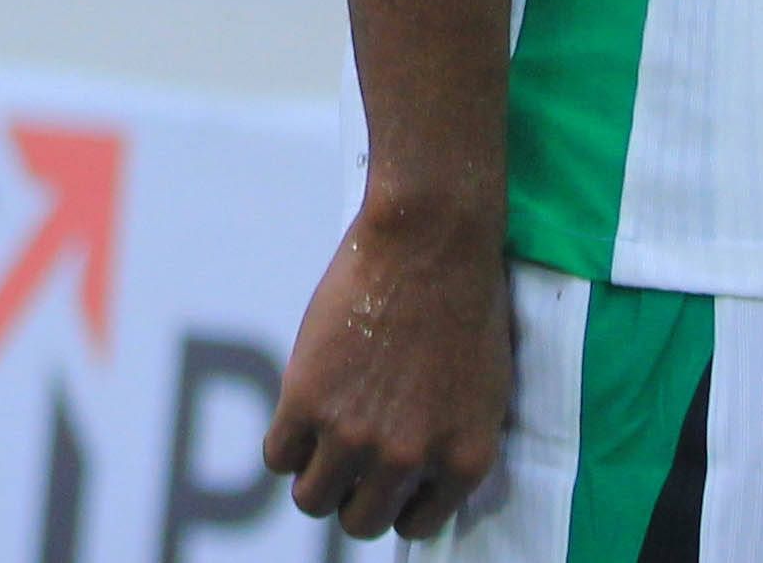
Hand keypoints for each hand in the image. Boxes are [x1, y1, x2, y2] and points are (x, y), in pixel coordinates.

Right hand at [264, 201, 512, 540]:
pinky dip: (286, 441)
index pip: (415, 524)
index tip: (385, 479)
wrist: (431, 238)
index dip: (396, 501)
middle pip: (360, 521)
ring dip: (313, 475)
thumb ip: (451, 443)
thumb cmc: (466, 299)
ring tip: (320, 438)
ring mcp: (355, 435)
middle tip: (349, 459)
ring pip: (312, 499)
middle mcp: (409, 459)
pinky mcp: (308, 401)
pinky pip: (279, 455)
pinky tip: (302, 409)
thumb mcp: (483, 390)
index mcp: (463, 460)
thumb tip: (418, 481)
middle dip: (352, 495)